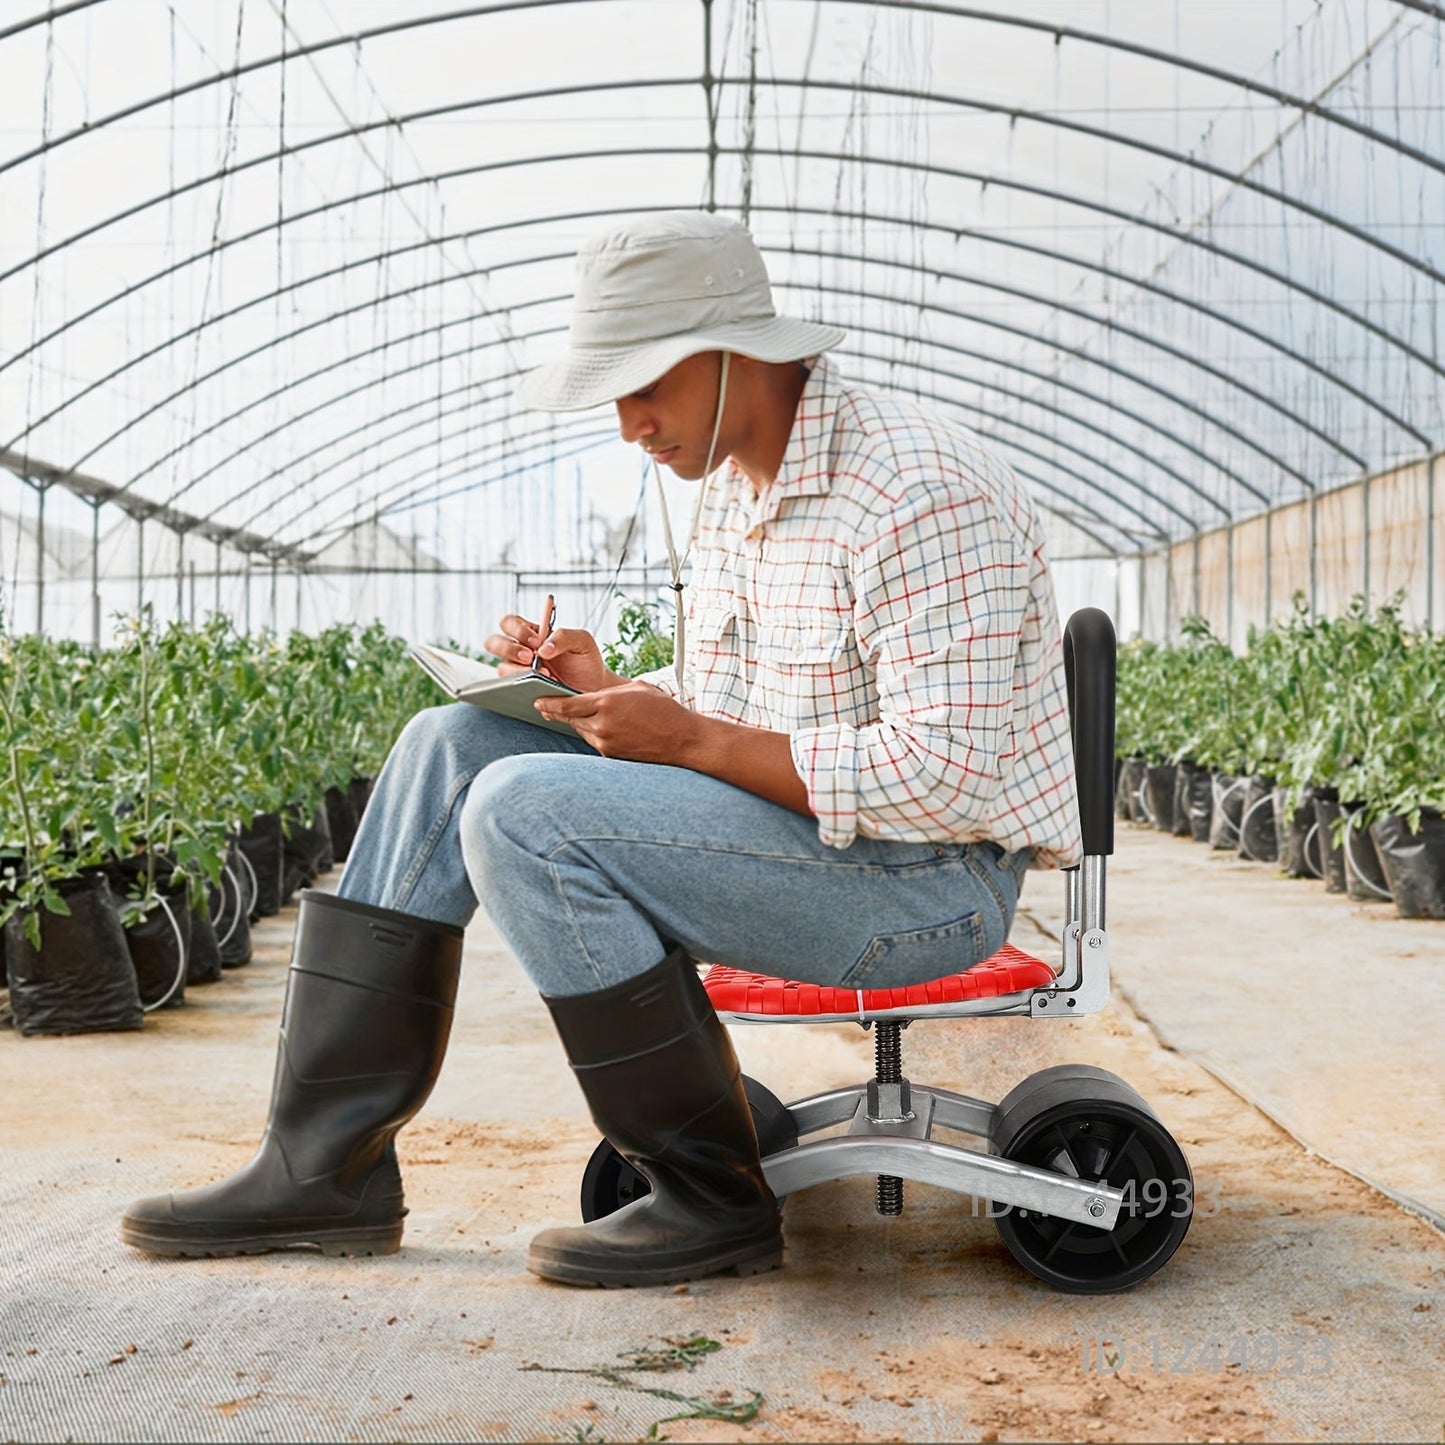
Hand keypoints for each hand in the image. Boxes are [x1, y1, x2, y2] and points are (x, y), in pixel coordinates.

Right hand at [484, 612, 618, 692]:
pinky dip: (524, 688)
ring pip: (501, 668)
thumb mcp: (582, 641)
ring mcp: (519, 671)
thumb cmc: (586, 660)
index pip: (509, 623)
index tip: (537, 640)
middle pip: (493, 642)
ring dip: (519, 672)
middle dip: (508, 649)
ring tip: (545, 675)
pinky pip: (511, 689)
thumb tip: (543, 648)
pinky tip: (543, 688)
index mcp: (532, 633)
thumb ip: (564, 636)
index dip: (517, 629)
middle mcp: (520, 650)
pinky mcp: (522, 690)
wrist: (594, 687)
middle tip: (530, 658)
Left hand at [534, 679, 706, 763]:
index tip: (537, 700)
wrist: (683, 739)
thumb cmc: (663, 710)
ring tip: (576, 715)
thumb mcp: (635, 689)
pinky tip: (598, 727)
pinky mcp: (611, 755)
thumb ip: (609, 691)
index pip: (566, 705)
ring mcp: (606, 742)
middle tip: (546, 706)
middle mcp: (602, 725)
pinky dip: (593, 733)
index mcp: (606, 703)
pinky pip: (594, 741)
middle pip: (570, 719)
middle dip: (559, 712)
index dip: (549, 703)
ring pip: (581, 731)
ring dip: (577, 723)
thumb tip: (590, 692)